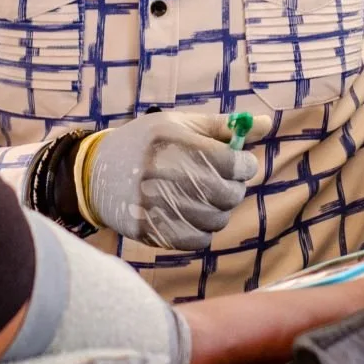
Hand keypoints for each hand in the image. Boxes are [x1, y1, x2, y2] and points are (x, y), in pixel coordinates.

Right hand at [85, 112, 259, 251]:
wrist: (96, 174)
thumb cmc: (147, 143)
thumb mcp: (180, 125)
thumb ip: (223, 127)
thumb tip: (268, 124)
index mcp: (168, 140)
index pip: (226, 160)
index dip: (244, 164)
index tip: (243, 163)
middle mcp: (158, 172)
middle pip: (223, 192)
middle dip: (236, 189)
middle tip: (229, 183)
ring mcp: (150, 204)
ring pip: (214, 219)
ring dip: (221, 210)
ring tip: (210, 198)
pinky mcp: (146, 229)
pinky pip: (196, 240)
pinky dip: (204, 230)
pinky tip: (195, 215)